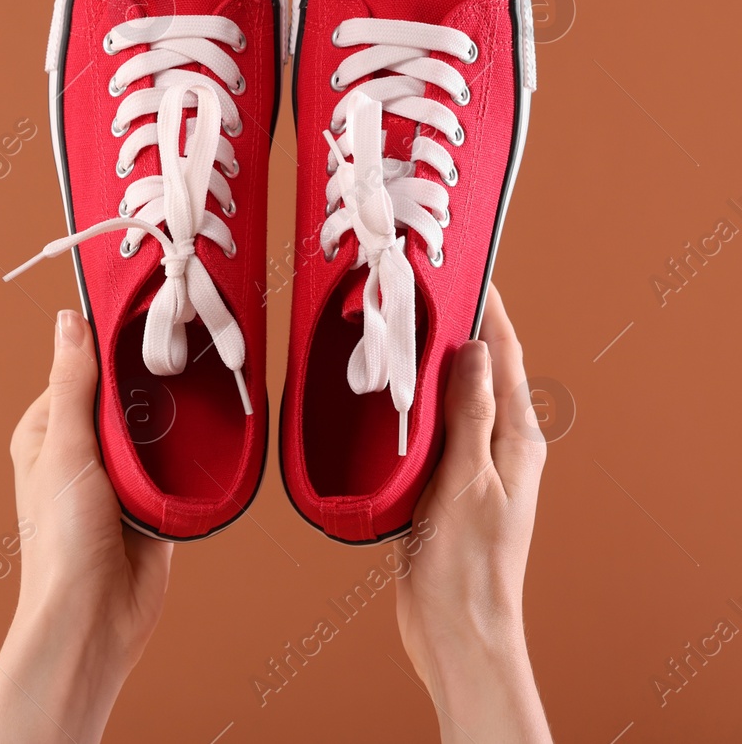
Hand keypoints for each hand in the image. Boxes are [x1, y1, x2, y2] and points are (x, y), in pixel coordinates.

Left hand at [0, 310, 171, 743]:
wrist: (94, 619)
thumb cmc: (62, 539)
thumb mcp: (64, 448)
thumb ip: (73, 383)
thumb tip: (68, 320)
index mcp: (47, 433)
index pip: (83, 371)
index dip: (112, 347)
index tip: (148, 316)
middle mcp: (80, 452)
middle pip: (123, 398)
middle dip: (150, 384)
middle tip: (185, 353)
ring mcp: (119, 479)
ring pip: (155, 430)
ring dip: (174, 421)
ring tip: (202, 391)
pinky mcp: (153, 504)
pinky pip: (178, 467)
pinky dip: (191, 457)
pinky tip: (210, 436)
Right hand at [396, 285, 551, 742]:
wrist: (453, 627)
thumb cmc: (469, 565)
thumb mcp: (472, 480)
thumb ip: (472, 415)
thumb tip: (475, 350)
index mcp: (517, 440)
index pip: (505, 357)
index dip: (490, 311)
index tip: (468, 270)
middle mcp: (497, 446)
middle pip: (476, 370)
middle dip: (453, 326)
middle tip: (418, 287)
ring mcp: (467, 464)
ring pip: (445, 396)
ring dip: (424, 362)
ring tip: (393, 325)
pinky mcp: (437, 482)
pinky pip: (424, 427)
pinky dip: (406, 400)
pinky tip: (379, 390)